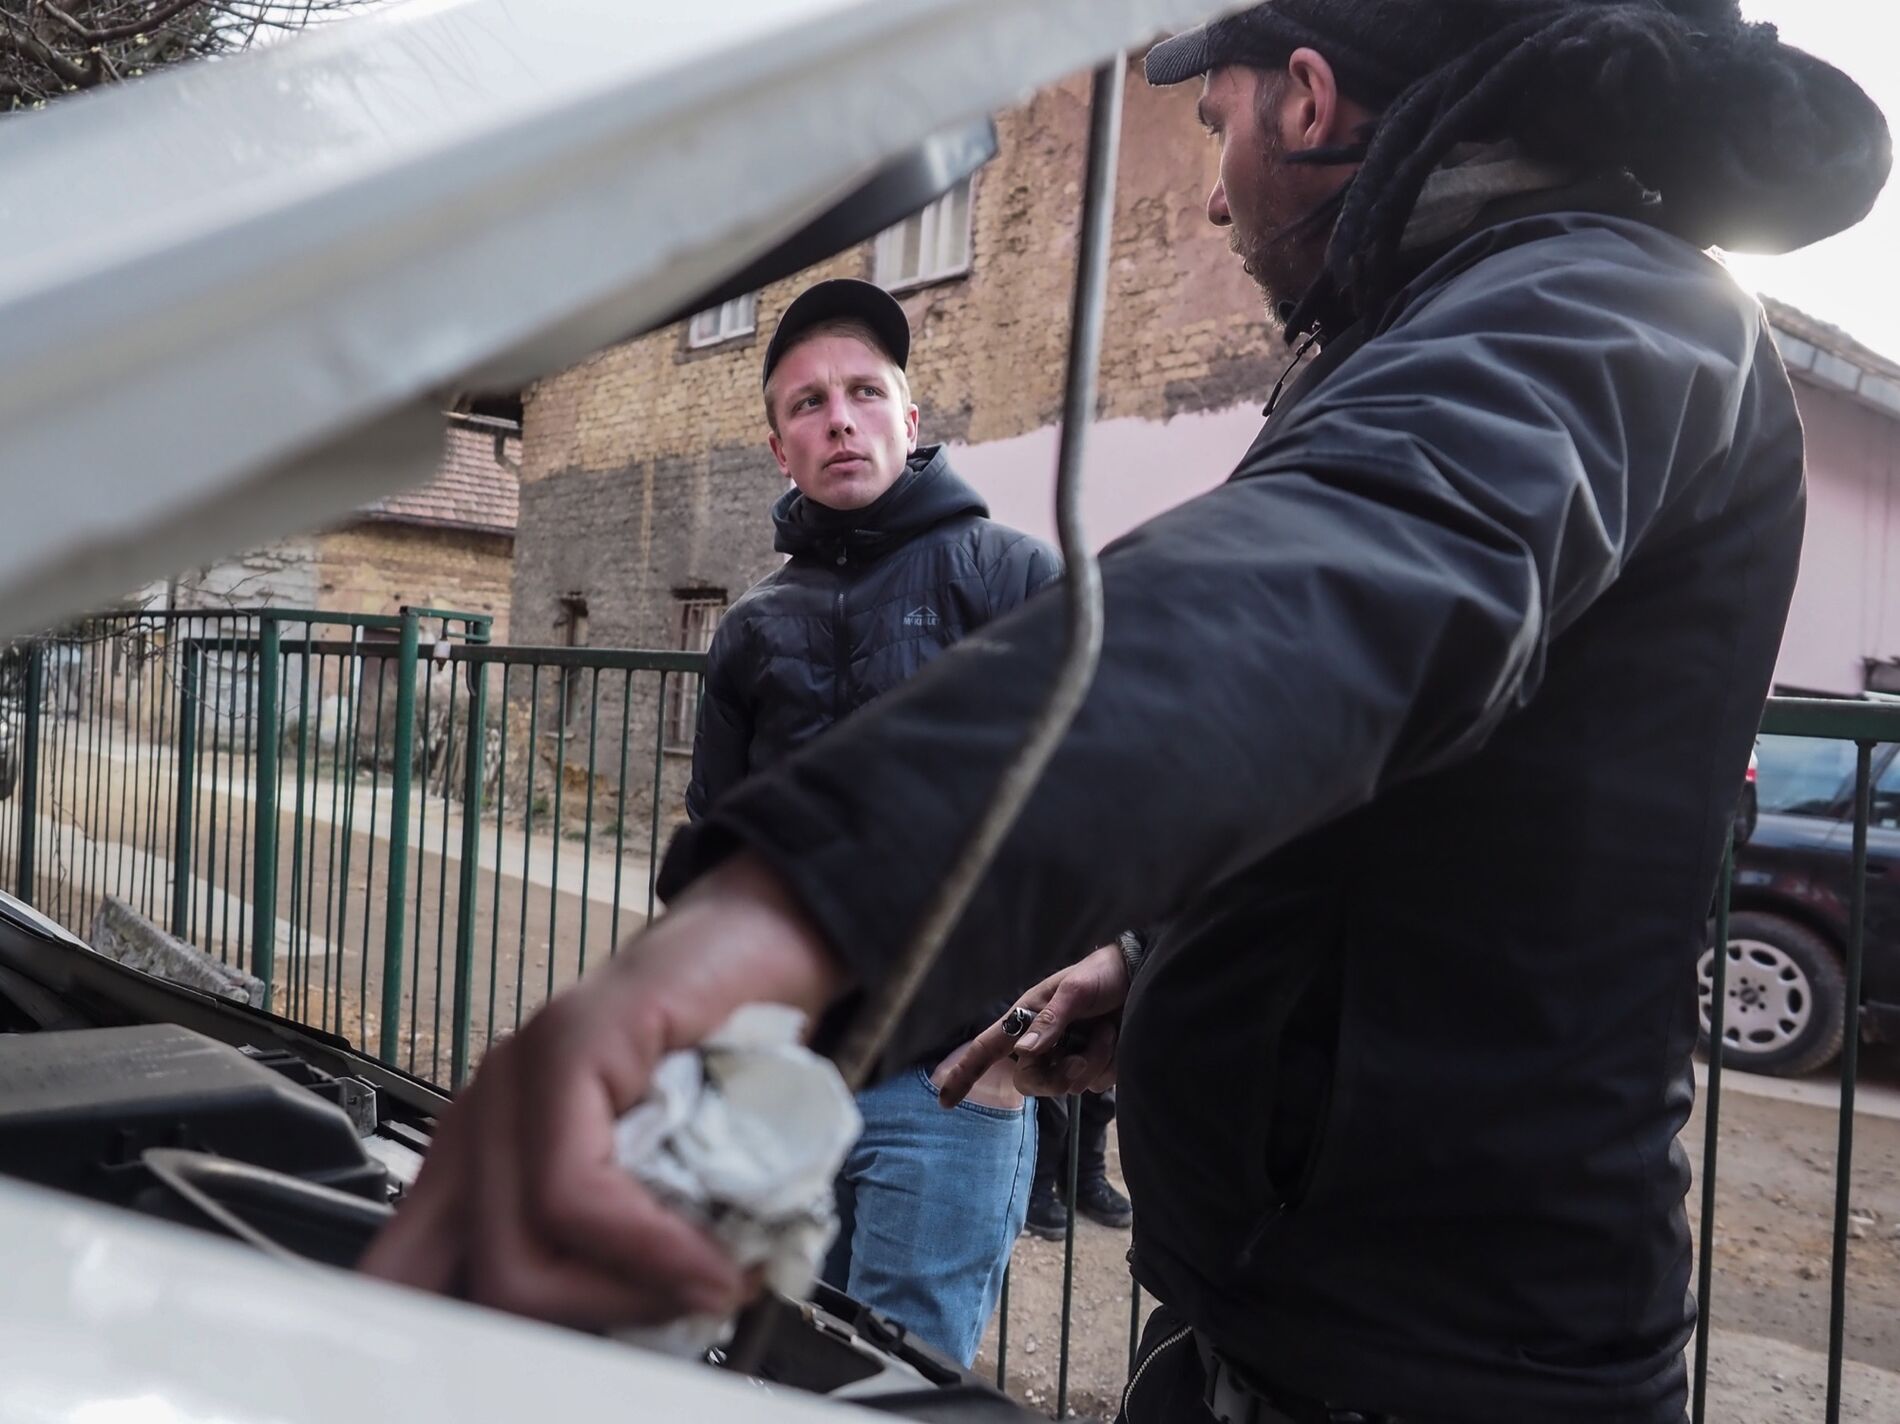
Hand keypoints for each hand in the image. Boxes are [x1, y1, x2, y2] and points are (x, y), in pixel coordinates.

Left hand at [359, 853, 847, 1327]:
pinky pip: (579, 1195)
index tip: (523, 1375)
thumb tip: (606, 1352)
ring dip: (632, 1298)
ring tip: (712, 1284)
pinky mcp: (570, 1044)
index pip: (405, 1277)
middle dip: (587, 1330)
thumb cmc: (725, 1057)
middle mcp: (484, 1114)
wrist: (771, 941)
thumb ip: (611, 1248)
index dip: (446, 1340)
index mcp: (483, 1152)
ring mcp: (520, 1074)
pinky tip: (714, 1257)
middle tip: (679, 1318)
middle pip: (480, 1285)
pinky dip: (656, 1250)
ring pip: (519, 1251)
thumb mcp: (658, 1177)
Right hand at [934, 944, 1127, 1105]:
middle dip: (1056, 1077)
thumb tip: (1025, 1050)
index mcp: (1027, 1018)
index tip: (946, 1101)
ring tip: (1106, 1032)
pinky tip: (1115, 1039)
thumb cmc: (1102, 973)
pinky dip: (1107, 1066)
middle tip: (1081, 1060)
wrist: (1142, 977)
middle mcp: (1043, 1040)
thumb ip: (1051, 1019)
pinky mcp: (1093, 1065)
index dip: (965, 1072)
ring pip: (1066, 1086)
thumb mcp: (1075, 990)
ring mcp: (1068, 1055)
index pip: (987, 1048)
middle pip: (1030, 1080)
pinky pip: (1093, 1085)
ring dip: (1091, 1063)